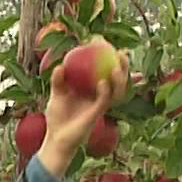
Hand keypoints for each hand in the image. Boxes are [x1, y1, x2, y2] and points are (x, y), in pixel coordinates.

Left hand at [37, 37, 128, 176]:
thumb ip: (58, 81)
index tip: (105, 43)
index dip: (109, 57)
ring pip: (118, 90)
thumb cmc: (57, 117)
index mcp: (92, 88)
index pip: (105, 70)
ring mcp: (100, 105)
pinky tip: (103, 82)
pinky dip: (105, 91)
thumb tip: (60, 65)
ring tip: (118, 65)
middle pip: (119, 79)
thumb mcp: (56, 95)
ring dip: (121, 78)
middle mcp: (100, 95)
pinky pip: (104, 101)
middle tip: (121, 52)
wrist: (56, 138)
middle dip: (125, 66)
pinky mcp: (97, 114)